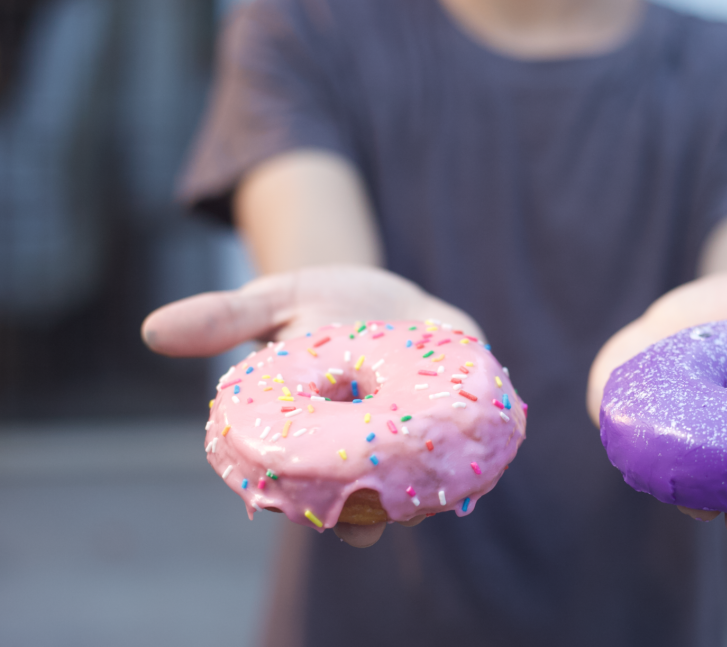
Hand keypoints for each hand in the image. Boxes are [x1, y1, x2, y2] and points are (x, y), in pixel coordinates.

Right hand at [142, 264, 483, 545]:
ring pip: (434, 474)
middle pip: (380, 496)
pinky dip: (485, 435)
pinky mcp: (465, 403)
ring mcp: (423, 431)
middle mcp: (376, 449)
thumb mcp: (271, 304)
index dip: (326, 509)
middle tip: (391, 514)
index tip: (331, 517)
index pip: (321, 491)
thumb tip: (151, 332)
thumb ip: (222, 321)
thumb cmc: (317, 305)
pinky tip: (492, 437)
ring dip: (441, 481)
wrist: (378, 291)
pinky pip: (480, 428)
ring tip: (448, 480)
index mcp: (326, 442)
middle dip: (383, 509)